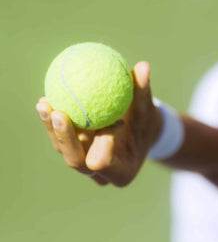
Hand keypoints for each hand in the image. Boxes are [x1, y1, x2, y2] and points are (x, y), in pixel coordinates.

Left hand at [36, 61, 161, 186]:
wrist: (139, 133)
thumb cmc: (146, 121)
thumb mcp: (148, 108)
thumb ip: (144, 92)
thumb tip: (144, 66)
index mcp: (122, 172)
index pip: (103, 162)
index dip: (99, 146)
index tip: (103, 124)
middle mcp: (100, 175)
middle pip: (76, 161)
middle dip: (66, 139)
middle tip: (60, 114)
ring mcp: (84, 166)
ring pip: (64, 150)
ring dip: (53, 128)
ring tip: (45, 103)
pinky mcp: (74, 154)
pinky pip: (60, 139)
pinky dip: (53, 122)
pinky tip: (46, 100)